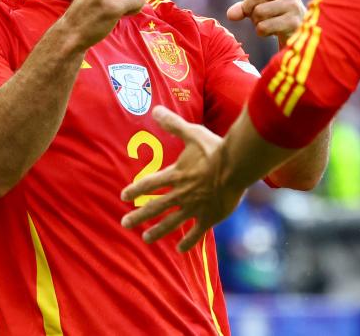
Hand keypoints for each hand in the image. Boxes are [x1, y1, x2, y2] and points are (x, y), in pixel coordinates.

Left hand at [121, 106, 244, 252]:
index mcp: (176, 175)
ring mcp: (194, 207)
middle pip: (155, 207)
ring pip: (172, 223)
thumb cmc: (215, 148)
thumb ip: (174, 125)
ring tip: (146, 239)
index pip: (150, 184)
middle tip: (125, 224)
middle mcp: (181, 194)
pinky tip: (181, 250)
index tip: (124, 196)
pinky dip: (188, 241)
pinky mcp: (209, 217)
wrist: (235, 167)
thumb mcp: (192, 133)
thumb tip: (155, 110)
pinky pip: (196, 233)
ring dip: (158, 231)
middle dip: (139, 216)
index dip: (136, 189)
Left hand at [227, 0, 304, 47]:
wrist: (297, 31)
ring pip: (259, 13)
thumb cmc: (275, 15)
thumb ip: (243, 8)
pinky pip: (264, 27)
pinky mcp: (293, 22)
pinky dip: (262, 32)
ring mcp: (293, 6)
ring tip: (267, 23)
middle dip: (250, 10)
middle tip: (256, 16)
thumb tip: (231, 15)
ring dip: (257, 23)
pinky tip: (272, 32)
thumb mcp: (258, 7)